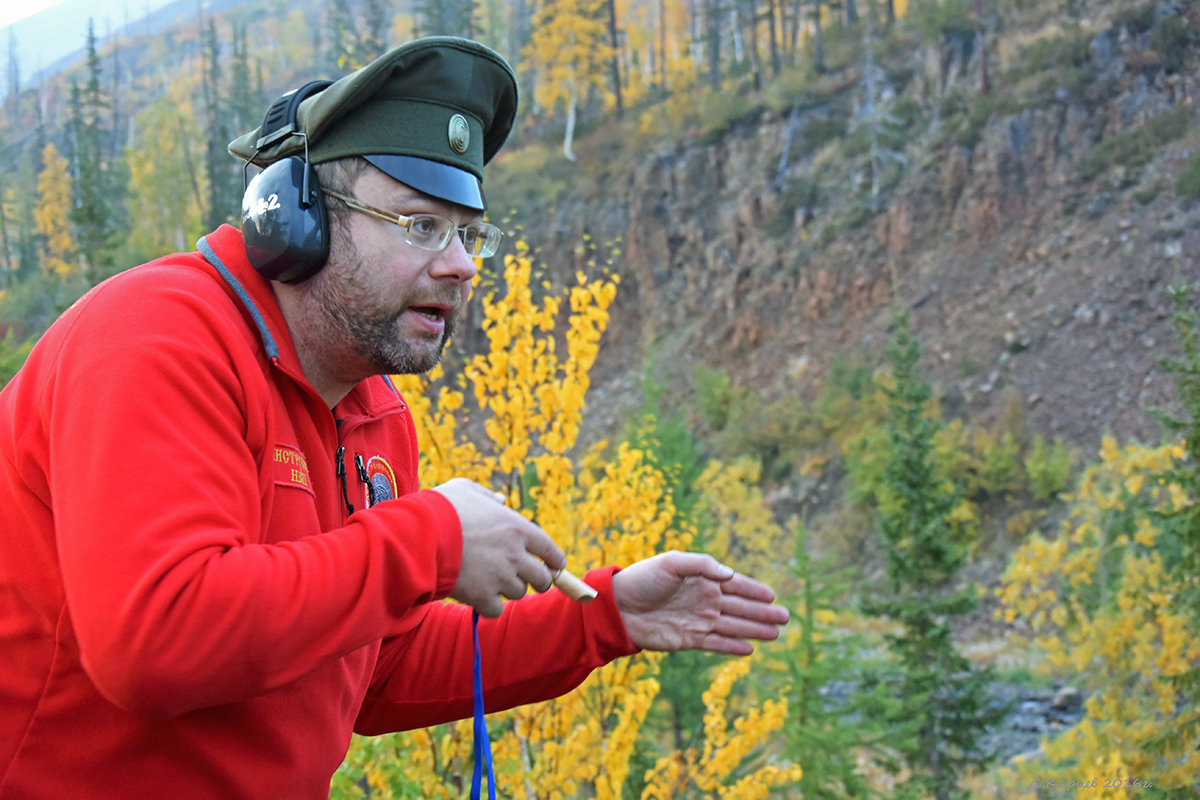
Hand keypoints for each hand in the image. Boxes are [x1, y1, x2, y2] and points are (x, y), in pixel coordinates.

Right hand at [433, 478, 565, 617]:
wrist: (419, 535)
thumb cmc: (440, 508)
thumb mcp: (465, 489)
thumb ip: (487, 496)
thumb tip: (500, 500)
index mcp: (518, 528)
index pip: (550, 551)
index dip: (554, 562)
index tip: (554, 567)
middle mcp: (515, 554)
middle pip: (542, 579)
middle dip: (536, 581)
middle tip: (526, 581)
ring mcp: (500, 577)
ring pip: (518, 594)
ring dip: (508, 590)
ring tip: (491, 581)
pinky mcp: (482, 596)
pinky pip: (497, 610)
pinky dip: (489, 606)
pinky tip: (479, 597)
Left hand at [611, 551, 788, 654]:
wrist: (617, 607)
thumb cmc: (643, 579)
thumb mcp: (672, 563)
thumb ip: (702, 565)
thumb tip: (730, 575)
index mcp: (702, 580)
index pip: (735, 585)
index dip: (755, 591)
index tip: (773, 596)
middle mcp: (704, 600)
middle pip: (740, 608)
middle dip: (762, 613)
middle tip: (786, 618)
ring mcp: (697, 621)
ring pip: (732, 627)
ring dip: (754, 630)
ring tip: (776, 633)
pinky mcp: (688, 640)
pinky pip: (715, 644)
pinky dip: (732, 647)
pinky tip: (749, 649)